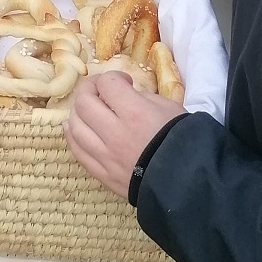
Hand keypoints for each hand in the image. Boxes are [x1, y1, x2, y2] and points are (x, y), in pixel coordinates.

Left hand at [64, 73, 184, 198]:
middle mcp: (114, 133)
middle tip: (100, 90)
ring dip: (77, 112)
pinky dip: (73, 136)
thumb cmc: (183, 141)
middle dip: (89, 89)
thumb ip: (142, 97)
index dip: (113, 77)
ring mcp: (106, 157)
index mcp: (134, 113)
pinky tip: (74, 128)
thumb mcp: (168, 108)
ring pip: (76, 127)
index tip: (124, 83)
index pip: (107, 84)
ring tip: (86, 108)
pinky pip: (78, 152)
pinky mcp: (103, 175)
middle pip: (84, 103)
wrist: (188, 183)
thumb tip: (124, 94)